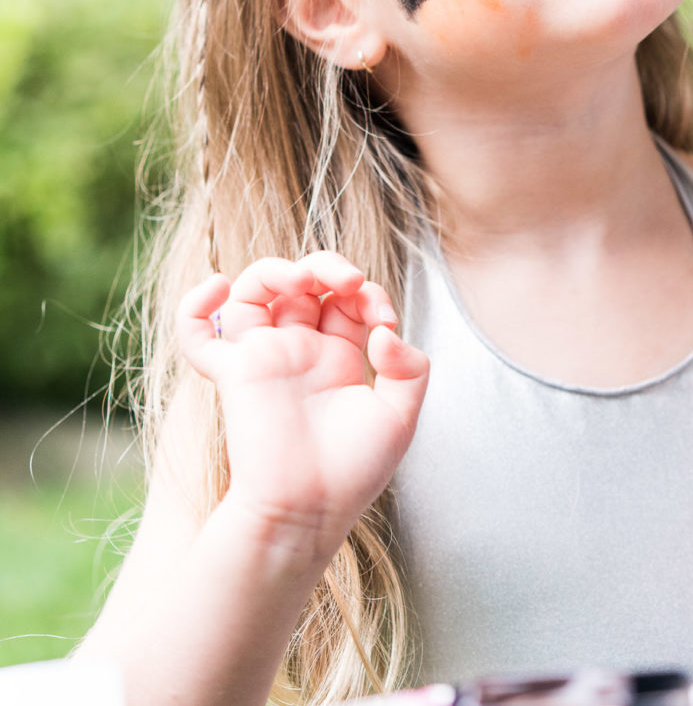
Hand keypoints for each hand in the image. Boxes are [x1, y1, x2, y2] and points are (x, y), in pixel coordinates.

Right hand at [178, 251, 428, 555]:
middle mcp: (299, 351)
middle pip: (301, 283)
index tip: (383, 320)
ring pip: (252, 292)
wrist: (308, 514)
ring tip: (302, 280)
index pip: (347, 298)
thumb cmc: (352, 474)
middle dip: (327, 266)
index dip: (368, 292)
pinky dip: (195, 305)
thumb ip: (409, 367)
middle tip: (349, 281)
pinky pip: (197, 333)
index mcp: (338, 356)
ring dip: (275, 270)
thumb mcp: (400, 416)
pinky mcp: (233, 374)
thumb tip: (383, 333)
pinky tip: (218, 284)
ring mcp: (263, 358)